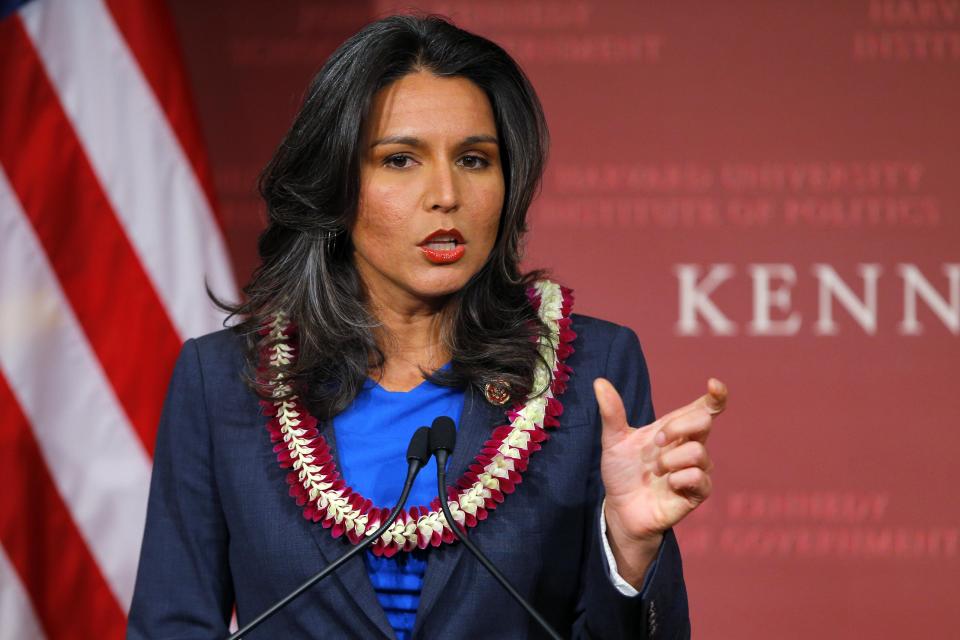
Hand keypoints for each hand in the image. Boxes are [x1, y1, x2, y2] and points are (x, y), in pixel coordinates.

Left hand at [593, 376, 726, 582]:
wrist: (620, 508)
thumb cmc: (622, 472)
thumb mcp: (613, 441)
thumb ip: (612, 413)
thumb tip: (599, 381)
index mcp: (675, 429)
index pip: (705, 408)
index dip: (716, 395)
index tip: (713, 384)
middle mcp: (690, 446)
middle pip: (703, 421)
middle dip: (676, 428)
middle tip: (655, 442)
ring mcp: (696, 469)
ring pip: (698, 451)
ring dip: (670, 460)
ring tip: (655, 471)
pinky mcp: (697, 493)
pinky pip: (699, 477)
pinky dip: (679, 478)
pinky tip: (667, 484)